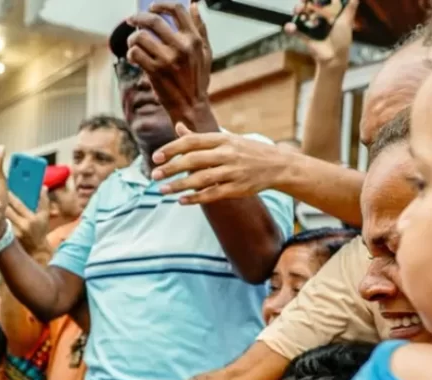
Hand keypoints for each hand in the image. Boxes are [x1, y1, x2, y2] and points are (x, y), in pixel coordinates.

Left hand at [6, 187, 50, 256]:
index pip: (17, 204)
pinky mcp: (7, 237)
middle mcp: (21, 226)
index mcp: (30, 219)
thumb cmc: (40, 230)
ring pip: (1, 217)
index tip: (4, 187)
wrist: (36, 249)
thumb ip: (44, 201)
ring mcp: (13, 232)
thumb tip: (43, 187)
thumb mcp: (44, 216)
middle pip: (6, 209)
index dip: (9, 195)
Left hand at [127, 1, 212, 125]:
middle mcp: (181, 47)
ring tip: (133, 43)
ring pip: (140, 37)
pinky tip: (134, 57)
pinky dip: (131, 53)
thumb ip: (200, 28)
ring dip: (132, 38)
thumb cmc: (198, 78)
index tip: (152, 7)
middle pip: (153, 20)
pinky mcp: (155, 72)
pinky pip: (135, 54)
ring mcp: (167, 59)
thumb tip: (193, 5)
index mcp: (194, 39)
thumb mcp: (205, 52)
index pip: (177, 10)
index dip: (161, 5)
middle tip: (131, 20)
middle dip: (138, 18)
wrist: (191, 106)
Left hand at [151, 124, 288, 204]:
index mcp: (222, 139)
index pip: (192, 141)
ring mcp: (233, 171)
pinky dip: (196, 198)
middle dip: (171, 168)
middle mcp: (227, 153)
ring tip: (163, 190)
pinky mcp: (238, 188)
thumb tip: (178, 126)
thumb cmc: (246, 150)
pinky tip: (182, 200)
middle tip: (154, 175)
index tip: (155, 157)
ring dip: (180, 185)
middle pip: (193, 160)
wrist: (278, 165)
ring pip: (201, 179)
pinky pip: (213, 194)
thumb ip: (200, 137)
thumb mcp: (226, 139)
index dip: (172, 148)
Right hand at [285, 0, 357, 67]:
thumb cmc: (342, 39)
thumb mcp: (347, 21)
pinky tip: (290, 26)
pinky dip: (291, 28)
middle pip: (310, 6)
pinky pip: (295, 31)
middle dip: (305, 3)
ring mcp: (311, 27)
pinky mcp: (305, 36)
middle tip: (303, 2)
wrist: (333, 57)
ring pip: (302, 15)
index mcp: (331, 14)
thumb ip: (350, 8)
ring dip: (298, 11)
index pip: (322, 1)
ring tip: (299, 10)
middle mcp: (320, 19)